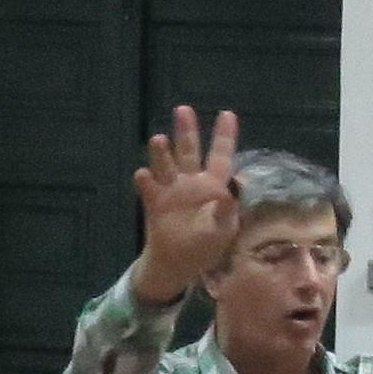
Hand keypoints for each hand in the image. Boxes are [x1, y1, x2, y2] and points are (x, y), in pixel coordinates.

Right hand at [127, 104, 248, 302]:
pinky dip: (145, 180)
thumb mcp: (223, 231)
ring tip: (158, 139)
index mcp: (213, 185)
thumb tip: (229, 194)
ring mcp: (171, 189)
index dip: (224, 136)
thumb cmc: (206, 245)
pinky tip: (143, 175)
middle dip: (186, 130)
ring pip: (166, 164)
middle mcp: (191, 181)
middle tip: (183, 109)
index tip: (227, 114)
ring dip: (162, 152)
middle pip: (188, 150)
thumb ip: (225, 212)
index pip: (221, 156)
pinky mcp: (154, 201)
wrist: (177, 264)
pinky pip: (148, 187)